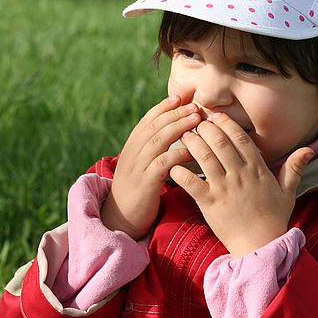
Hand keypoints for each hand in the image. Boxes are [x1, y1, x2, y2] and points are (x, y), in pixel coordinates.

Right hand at [101, 95, 201, 239]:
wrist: (121, 219)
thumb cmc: (138, 192)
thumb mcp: (142, 166)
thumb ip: (153, 150)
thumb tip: (172, 132)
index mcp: (131, 147)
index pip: (147, 120)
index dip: (164, 107)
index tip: (180, 97)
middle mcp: (132, 153)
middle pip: (154, 126)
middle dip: (175, 113)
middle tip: (194, 106)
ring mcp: (137, 167)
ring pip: (158, 140)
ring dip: (179, 127)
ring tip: (196, 119)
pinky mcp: (145, 183)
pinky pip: (163, 163)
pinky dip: (179, 153)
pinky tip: (193, 149)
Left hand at [168, 113, 313, 257]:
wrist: (260, 245)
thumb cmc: (273, 218)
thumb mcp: (288, 191)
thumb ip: (294, 167)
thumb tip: (309, 149)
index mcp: (258, 170)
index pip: (240, 138)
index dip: (226, 124)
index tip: (216, 116)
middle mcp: (240, 176)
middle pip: (220, 143)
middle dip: (206, 128)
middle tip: (196, 122)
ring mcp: (224, 189)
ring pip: (205, 158)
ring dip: (193, 144)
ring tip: (185, 136)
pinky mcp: (210, 204)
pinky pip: (192, 184)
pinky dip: (181, 172)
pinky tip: (174, 165)